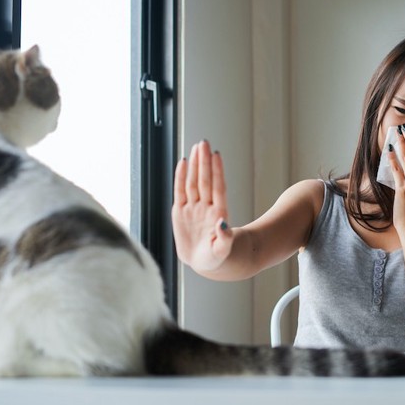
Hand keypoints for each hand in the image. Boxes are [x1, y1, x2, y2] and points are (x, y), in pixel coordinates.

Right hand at [172, 140, 234, 271]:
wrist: (203, 261)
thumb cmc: (216, 257)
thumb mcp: (222, 251)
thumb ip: (224, 239)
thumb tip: (223, 224)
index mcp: (217, 214)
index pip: (217, 188)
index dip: (217, 171)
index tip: (216, 155)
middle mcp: (205, 207)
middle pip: (205, 180)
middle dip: (204, 161)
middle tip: (204, 142)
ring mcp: (193, 207)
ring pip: (193, 182)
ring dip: (196, 164)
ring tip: (197, 147)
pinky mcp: (180, 211)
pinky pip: (180, 191)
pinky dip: (180, 177)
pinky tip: (183, 162)